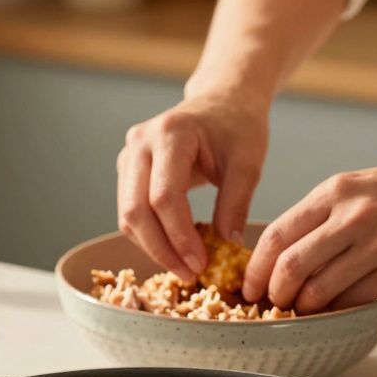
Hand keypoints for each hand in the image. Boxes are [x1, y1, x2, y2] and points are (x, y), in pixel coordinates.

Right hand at [116, 91, 268, 281]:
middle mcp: (140, 143)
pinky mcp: (128, 170)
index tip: (201, 264)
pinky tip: (175, 249)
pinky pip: (131, 212)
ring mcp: (129, 156)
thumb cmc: (237, 126)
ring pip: (128, 216)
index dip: (179, 237)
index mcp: (171, 134)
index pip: (164, 197)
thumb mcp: (248, 163)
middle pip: (136, 210)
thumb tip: (227, 248)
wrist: (222, 101)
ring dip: (153, 247)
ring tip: (184, 267)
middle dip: (162, 249)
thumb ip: (236, 204)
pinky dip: (149, 236)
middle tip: (190, 274)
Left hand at [242, 153, 376, 313]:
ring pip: (318, 290)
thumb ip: (327, 215)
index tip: (250, 287)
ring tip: (307, 309)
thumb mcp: (365, 186)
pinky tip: (341, 307)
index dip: (256, 268)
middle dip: (273, 295)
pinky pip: (354, 300)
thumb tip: (288, 254)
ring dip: (306, 308)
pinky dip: (340, 309)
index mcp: (336, 191)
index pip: (275, 235)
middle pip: (289, 267)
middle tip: (274, 306)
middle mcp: (351, 215)